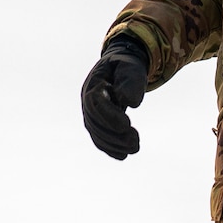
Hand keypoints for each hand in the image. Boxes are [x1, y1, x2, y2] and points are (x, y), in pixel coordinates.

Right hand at [81, 36, 150, 158]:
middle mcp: (88, 100)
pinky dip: (110, 148)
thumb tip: (130, 102)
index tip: (127, 124)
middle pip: (94, 121)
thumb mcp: (132, 68)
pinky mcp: (97, 123)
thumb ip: (130, 82)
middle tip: (135, 141)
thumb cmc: (127, 67)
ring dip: (114, 144)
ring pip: (96, 132)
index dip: (109, 115)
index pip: (96, 102)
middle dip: (113, 134)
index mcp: (94, 83)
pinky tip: (124, 155)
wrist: (120, 68)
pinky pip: (99, 138)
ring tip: (135, 148)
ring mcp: (90, 113)